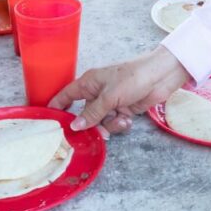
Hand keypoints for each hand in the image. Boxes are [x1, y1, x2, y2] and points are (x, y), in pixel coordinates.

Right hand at [49, 47, 190, 133]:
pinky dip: (121, 124)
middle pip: (84, 115)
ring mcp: (111, 101)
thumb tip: (74, 127)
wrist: (161, 76)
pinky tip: (129, 120)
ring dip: (110, 125)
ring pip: (101, 122)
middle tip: (94, 135)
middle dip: (91, 126)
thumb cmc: (133, 77)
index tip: (48, 124)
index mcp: (89, 83)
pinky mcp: (124, 108)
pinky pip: (115, 122)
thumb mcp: (109, 97)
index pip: (66, 96)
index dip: (57, 108)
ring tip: (121, 121)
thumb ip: (92, 113)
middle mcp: (97, 92)